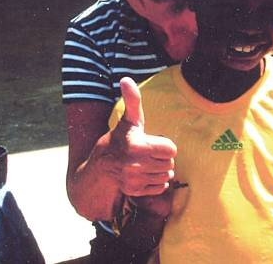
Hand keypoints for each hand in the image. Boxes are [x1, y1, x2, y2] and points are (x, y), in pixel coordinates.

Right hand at [109, 77, 177, 196]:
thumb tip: (126, 79)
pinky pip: (160, 188)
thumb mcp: (129, 120)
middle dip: (163, 158)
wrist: (101, 166)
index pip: (171, 149)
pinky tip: (145, 174)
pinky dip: (156, 183)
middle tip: (150, 153)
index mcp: (138, 146)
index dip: (164, 145)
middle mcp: (136, 165)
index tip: (153, 143)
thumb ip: (133, 100)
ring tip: (148, 163)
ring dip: (160, 170)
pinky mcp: (135, 192)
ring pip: (166, 176)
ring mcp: (135, 180)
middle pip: (170, 164)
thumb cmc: (120, 139)